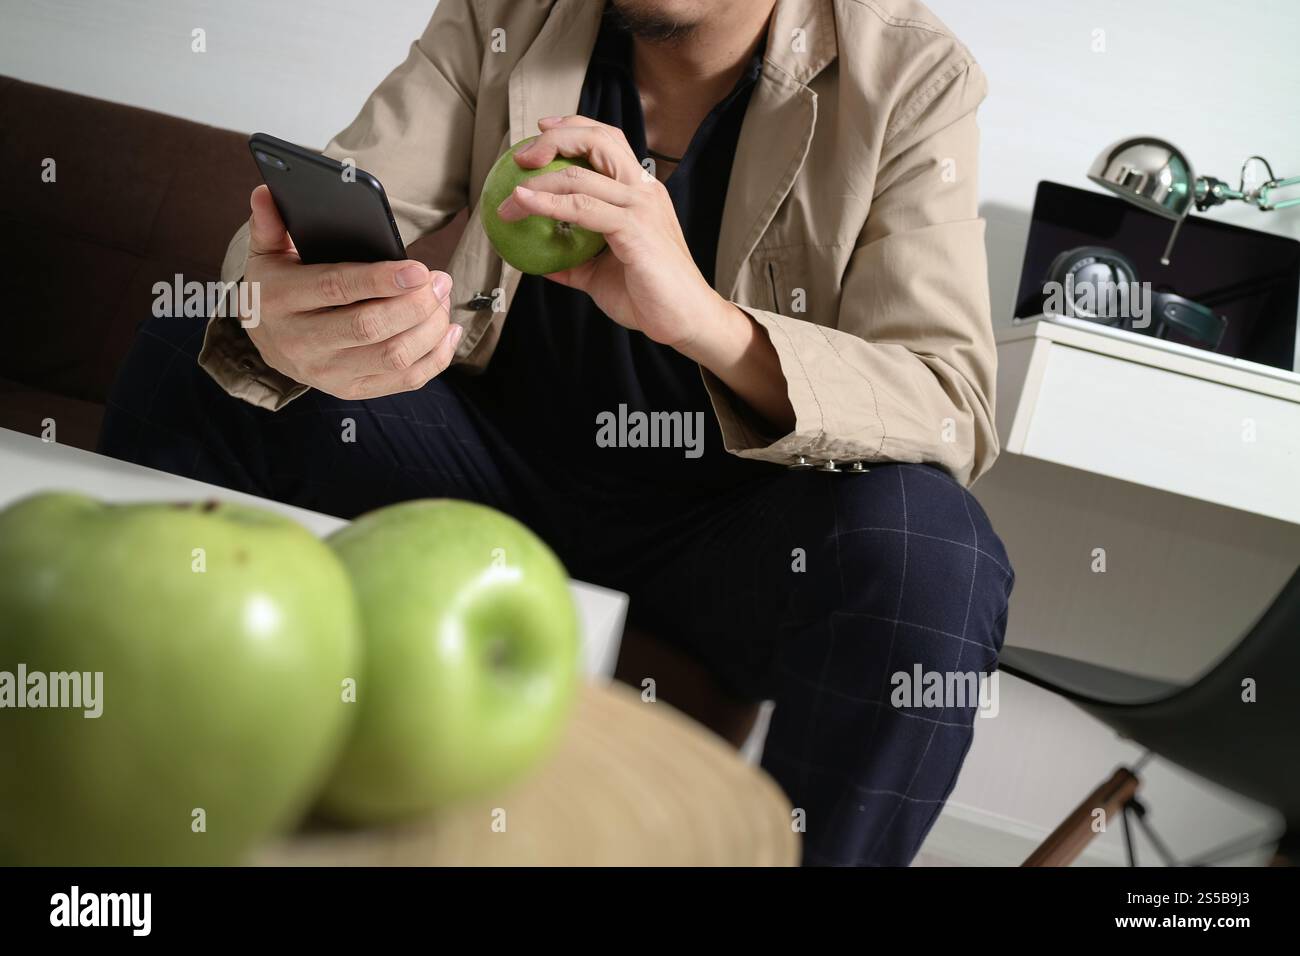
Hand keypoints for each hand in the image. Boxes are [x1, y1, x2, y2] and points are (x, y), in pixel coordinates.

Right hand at [239, 185, 461, 399]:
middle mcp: (302, 343)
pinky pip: (405, 381)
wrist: (269, 342)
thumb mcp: (267, 253)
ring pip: (394, 357)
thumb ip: (270, 223)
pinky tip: (448, 330)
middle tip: (440, 280)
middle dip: (415, 304)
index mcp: (280, 300)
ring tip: (442, 298)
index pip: (336, 289)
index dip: (381, 280)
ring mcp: (328, 373)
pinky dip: (436, 358)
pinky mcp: (352, 390)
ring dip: (430, 328)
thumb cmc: (278, 287)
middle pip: (370, 328)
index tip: (419, 268)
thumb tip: (266, 192)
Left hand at [496, 115, 725, 351]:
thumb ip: (574, 261)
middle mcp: (643, 190)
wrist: (683, 321)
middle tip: (521, 157)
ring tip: (510, 197)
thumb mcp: (601, 274)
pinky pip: (581, 208)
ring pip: (582, 174)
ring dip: (537, 181)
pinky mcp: (634, 228)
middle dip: (554, 139)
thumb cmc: (649, 297)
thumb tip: (541, 262)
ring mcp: (640, 207)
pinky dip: (547, 203)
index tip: (541, 133)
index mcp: (641, 192)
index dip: (573, 127)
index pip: (608, 140)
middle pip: (598, 139)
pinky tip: (525, 204)